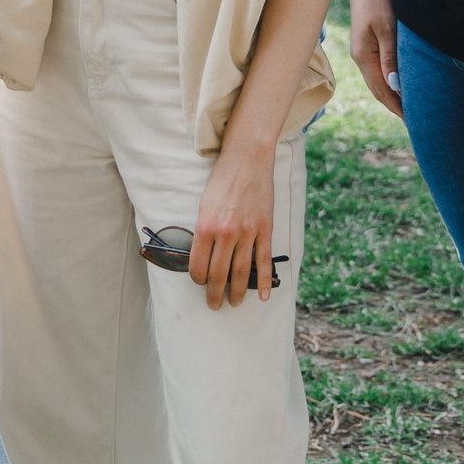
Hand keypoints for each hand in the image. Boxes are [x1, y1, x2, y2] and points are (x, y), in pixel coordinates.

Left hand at [190, 140, 278, 308]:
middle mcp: (226, 232)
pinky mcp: (265, 229)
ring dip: (237, 292)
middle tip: (214, 304)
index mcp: (206, 226)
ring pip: (242, 272)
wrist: (247, 159)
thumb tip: (202, 255)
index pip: (198, 265)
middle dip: (214, 293)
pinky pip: (264, 260)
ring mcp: (248, 232)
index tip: (199, 282)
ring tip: (233, 303)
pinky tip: (264, 295)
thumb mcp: (203, 204)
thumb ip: (203, 230)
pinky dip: (265, 280)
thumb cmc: (222, 180)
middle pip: (219, 274)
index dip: (197, 278)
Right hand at [347, 0, 401, 119]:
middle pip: (378, 90)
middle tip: (413, 122)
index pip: (382, 90)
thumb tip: (394, 84)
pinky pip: (379, 72)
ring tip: (408, 109)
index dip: (397, 107)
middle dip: (395, 106)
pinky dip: (390, 83)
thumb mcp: (386, 28)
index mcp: (364, 56)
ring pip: (378, 82)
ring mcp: (363, 52)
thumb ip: (390, 56)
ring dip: (392, 96)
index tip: (412, 121)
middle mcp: (361, 58)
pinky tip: (400, 86)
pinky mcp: (368, 46)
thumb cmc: (378, 1)